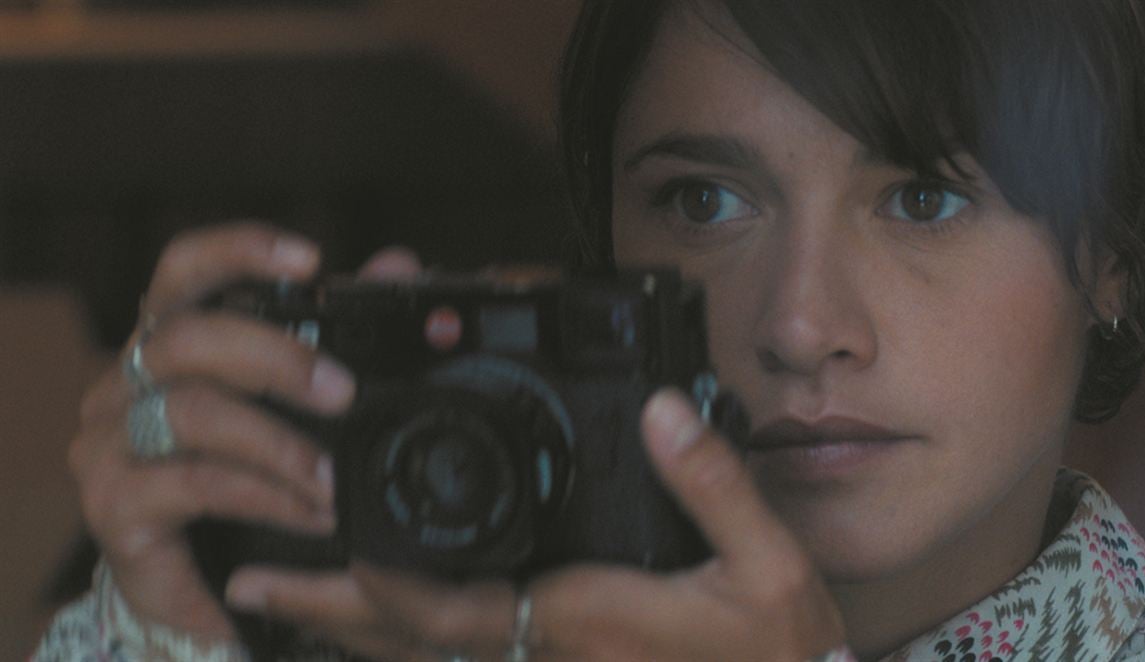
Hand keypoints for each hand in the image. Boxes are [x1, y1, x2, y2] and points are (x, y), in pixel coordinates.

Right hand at [69, 221, 418, 640]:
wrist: (205, 585)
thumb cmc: (250, 478)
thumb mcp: (300, 405)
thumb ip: (341, 331)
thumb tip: (399, 264)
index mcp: (169, 342)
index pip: (184, 269)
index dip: (239, 250)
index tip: (311, 258)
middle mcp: (123, 381)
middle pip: (187, 336)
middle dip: (278, 358)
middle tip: (345, 393)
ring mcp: (107, 441)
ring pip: (191, 411)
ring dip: (279, 444)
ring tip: (334, 480)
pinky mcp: (111, 503)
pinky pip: (194, 483)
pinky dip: (265, 495)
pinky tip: (311, 514)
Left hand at [224, 389, 850, 660]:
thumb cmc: (778, 654)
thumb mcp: (769, 565)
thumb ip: (712, 485)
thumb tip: (661, 411)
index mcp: (585, 617)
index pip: (460, 606)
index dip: (387, 579)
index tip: (331, 538)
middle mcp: (550, 650)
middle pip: (414, 638)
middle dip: (329, 607)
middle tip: (254, 577)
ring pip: (428, 656)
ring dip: (351, 626)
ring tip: (285, 597)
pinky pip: (463, 656)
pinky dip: (405, 638)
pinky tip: (380, 622)